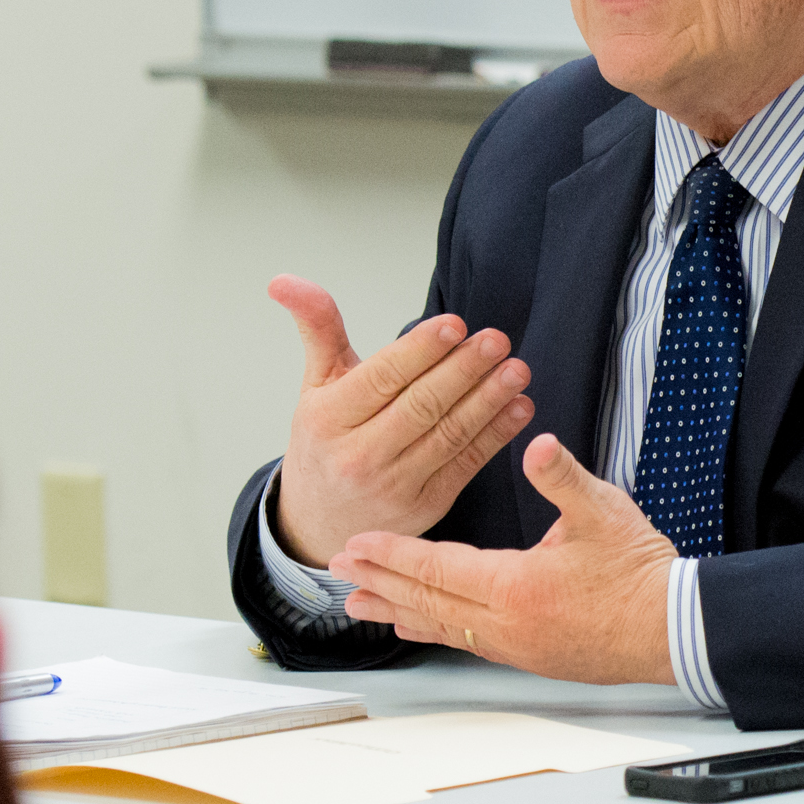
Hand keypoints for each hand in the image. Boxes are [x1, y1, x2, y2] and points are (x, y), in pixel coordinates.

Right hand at [266, 278, 531, 564]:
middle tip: (497, 339)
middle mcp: (358, 456)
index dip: (420, 351)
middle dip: (463, 370)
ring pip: (449, 435)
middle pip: (420, 405)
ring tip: (517, 370)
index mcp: (328, 419)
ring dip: (489, 401)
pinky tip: (519, 408)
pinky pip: (467, 464)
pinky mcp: (426, 506)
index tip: (455, 324)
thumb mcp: (316, 386)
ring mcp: (394, 486)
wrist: (320, 523)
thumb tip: (284, 280)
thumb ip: (318, 329)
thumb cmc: (326, 441)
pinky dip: (497, 435)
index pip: (381, 378)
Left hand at [329, 435, 676, 684]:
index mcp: (516, 585)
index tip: (355, 544)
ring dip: (396, 611)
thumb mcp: (604, 512)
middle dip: (378, 581)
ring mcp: (515, 644)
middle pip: (426, 600)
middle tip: (337, 572)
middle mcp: (506, 623)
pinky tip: (419, 627)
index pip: (436, 567)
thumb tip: (537, 446)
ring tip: (359, 605)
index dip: (392, 553)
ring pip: (440, 626)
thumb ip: (563, 477)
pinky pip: (465, 642)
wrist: (673, 626)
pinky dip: (433, 630)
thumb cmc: (642, 572)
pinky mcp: (530, 655)